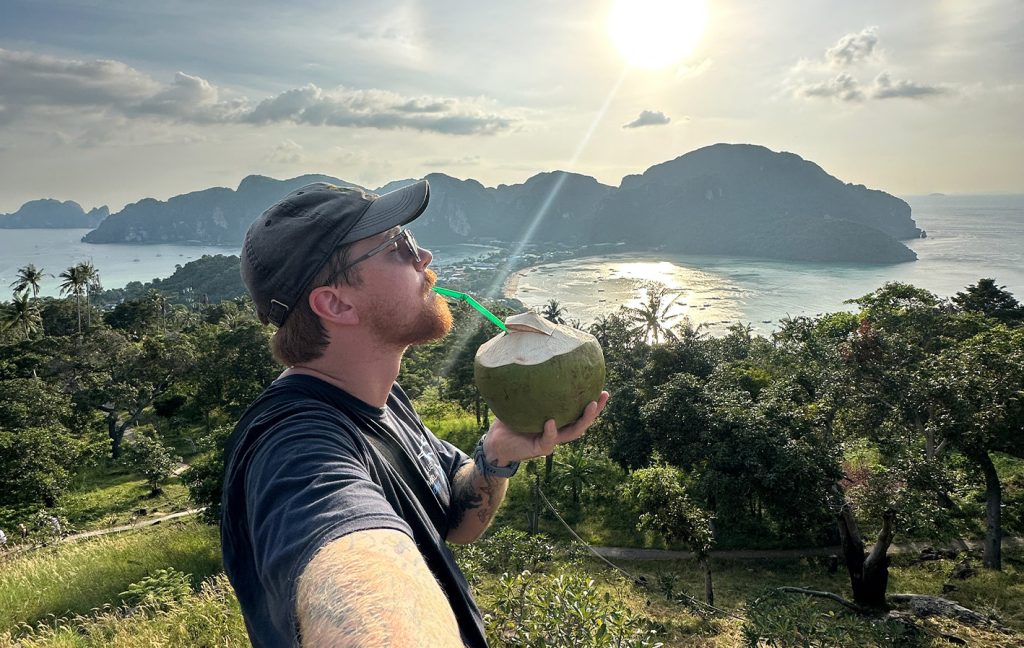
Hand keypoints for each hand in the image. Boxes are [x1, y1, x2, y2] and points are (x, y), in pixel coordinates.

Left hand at [482, 391, 609, 465]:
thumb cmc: (508, 419)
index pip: (577, 410)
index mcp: (557, 419)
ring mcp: (551, 440)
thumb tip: (527, 356)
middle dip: (595, 409)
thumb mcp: (519, 400)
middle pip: (582, 421)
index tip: (601, 386)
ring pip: (573, 432)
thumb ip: (526, 385)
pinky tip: (550, 422)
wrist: (496, 442)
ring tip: (589, 405)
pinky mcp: (540, 449)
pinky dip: (550, 431)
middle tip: (604, 394)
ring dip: (583, 420)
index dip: (591, 401)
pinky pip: (548, 439)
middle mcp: (558, 430)